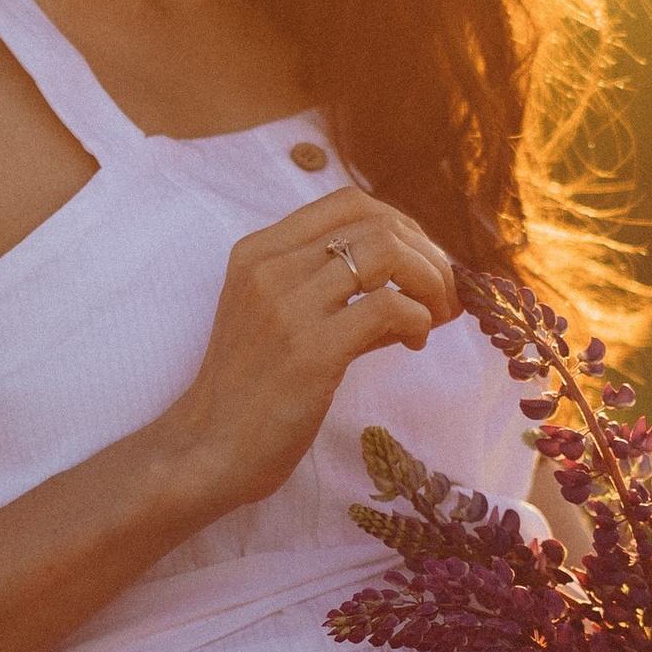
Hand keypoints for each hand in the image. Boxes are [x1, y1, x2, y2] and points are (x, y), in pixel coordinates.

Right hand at [157, 188, 457, 513]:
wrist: (208, 448)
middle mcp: (269, 268)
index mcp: (258, 251)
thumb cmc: (251, 390)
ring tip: (434, 317)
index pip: (348, 203)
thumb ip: (339, 295)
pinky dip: (418, 320)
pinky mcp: (310, 351)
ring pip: (387, 255)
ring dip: (429, 283)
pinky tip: (413, 344)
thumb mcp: (282, 322)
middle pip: (377, 223)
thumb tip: (420, 285)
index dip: (401, 224)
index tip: (420, 262)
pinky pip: (388, 308)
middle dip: (427, 255)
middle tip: (442, 295)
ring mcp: (287, 307)